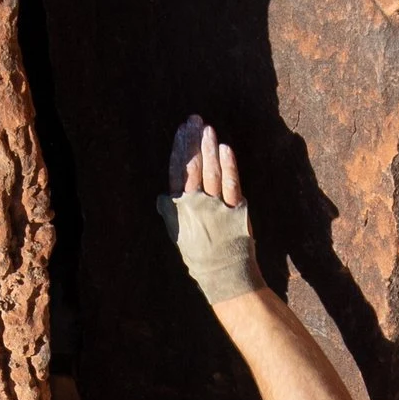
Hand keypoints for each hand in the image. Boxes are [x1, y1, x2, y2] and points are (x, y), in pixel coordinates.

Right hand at [158, 116, 260, 303]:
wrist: (225, 278)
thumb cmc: (201, 258)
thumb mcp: (180, 237)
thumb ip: (172, 214)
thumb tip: (164, 197)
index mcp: (179, 210)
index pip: (177, 172)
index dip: (179, 149)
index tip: (181, 130)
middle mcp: (195, 207)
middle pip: (192, 168)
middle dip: (192, 142)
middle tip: (194, 121)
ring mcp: (215, 209)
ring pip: (210, 173)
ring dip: (208, 148)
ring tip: (208, 129)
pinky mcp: (235, 213)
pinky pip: (231, 185)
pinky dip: (228, 166)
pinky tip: (225, 149)